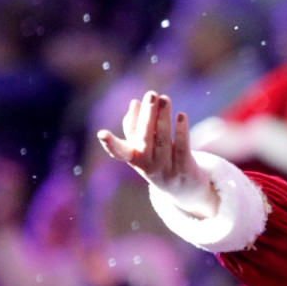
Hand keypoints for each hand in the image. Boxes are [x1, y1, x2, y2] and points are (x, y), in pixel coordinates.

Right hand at [97, 92, 217, 217]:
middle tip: (151, 94)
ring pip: (164, 141)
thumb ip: (137, 126)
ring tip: (165, 98)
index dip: (110, 144)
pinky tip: (181, 116)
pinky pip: (183, 149)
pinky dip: (181, 132)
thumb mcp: (144, 146)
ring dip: (164, 118)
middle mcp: (148, 167)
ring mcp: (166, 170)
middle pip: (145, 139)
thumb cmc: (159, 160)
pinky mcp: (185, 170)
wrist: (184, 190)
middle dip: (147, 116)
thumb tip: (135, 103)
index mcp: (134, 159)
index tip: (101, 134)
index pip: (120, 152)